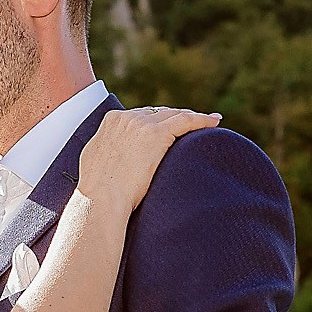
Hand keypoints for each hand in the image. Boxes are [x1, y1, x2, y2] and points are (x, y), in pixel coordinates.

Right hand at [76, 107, 219, 214]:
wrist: (100, 199)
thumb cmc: (97, 192)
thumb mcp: (96, 162)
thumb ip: (107, 151)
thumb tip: (114, 159)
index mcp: (112, 121)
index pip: (141, 115)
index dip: (157, 122)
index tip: (169, 129)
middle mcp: (126, 117)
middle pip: (158, 112)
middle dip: (175, 118)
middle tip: (192, 125)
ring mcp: (142, 124)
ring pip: (174, 114)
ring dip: (191, 118)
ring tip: (208, 122)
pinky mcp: (157, 134)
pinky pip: (186, 121)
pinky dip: (202, 120)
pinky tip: (215, 122)